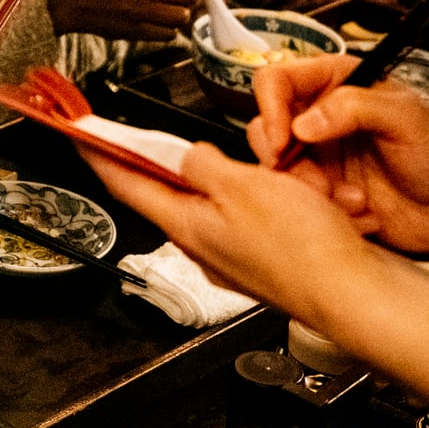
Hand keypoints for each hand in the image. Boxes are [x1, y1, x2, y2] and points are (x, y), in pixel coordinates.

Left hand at [79, 137, 387, 322]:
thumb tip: (183, 155)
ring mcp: (231, 256)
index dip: (98, 153)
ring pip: (204, 205)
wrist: (351, 294)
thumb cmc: (301, 250)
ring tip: (207, 155)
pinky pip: (240, 218)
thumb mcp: (242, 185)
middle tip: (132, 137)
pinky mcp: (262, 261)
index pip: (124, 183)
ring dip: (204, 177)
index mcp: (185, 225)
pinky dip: (243, 195)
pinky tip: (263, 185)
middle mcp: (201, 245)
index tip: (76, 133)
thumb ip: (204, 165)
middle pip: (160, 194)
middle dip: (147, 163)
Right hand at [246, 55, 428, 254]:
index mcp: (337, 83)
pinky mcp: (324, 193)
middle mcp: (320, 118)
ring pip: (278, 170)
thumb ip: (355, 107)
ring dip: (308, 189)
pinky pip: (299, 202)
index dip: (272, 107)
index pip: (279, 80)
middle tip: (315, 181)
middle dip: (286, 160)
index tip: (285, 139)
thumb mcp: (406, 118)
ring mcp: (319, 158)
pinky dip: (326, 211)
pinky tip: (362, 213)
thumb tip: (304, 122)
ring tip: (351, 199)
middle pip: (266, 127)